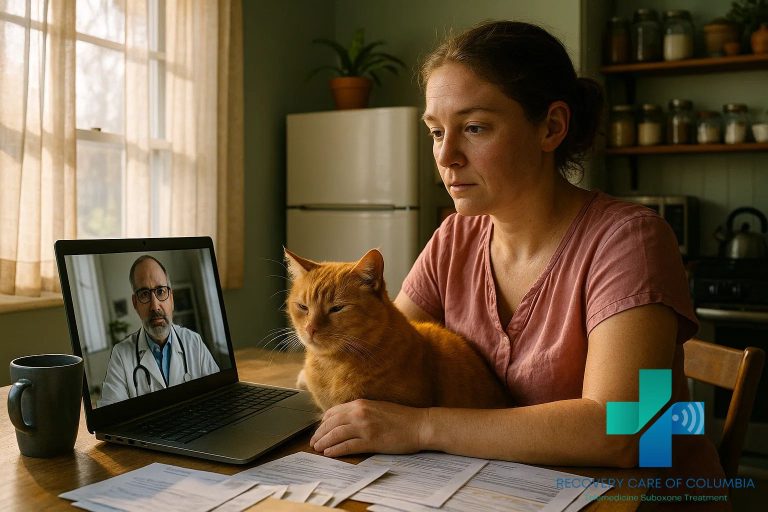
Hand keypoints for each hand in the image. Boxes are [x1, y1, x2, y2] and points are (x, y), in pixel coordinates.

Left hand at [310, 399, 429, 456]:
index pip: (333, 412)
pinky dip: (336, 450)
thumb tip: (347, 420)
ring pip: (336, 434)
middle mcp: (360, 413)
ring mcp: (365, 427)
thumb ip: (361, 412)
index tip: (319, 429)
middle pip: (331, 423)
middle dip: (319, 433)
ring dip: (324, 442)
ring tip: (318, 449)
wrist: (419, 424)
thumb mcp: (378, 408)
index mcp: (361, 404)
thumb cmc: (402, 418)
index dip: (323, 422)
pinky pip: (347, 446)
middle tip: (313, 442)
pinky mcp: (371, 441)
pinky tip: (329, 453)